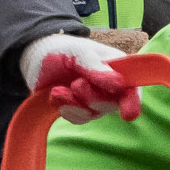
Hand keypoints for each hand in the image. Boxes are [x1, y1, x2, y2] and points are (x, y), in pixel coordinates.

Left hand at [20, 31, 139, 123]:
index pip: (132, 88)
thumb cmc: (63, 50)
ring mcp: (94, 100)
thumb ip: (96, 67)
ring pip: (93, 114)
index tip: (128, 115)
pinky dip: (65, 109)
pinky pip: (78, 119)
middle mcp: (110, 87)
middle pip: (111, 104)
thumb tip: (118, 84)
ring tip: (59, 89)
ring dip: (74, 104)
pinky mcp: (78, 109)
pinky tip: (56, 95)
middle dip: (92, 97)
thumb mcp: (78, 52)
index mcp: (117, 69)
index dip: (132, 101)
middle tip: (77, 83)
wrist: (36, 57)